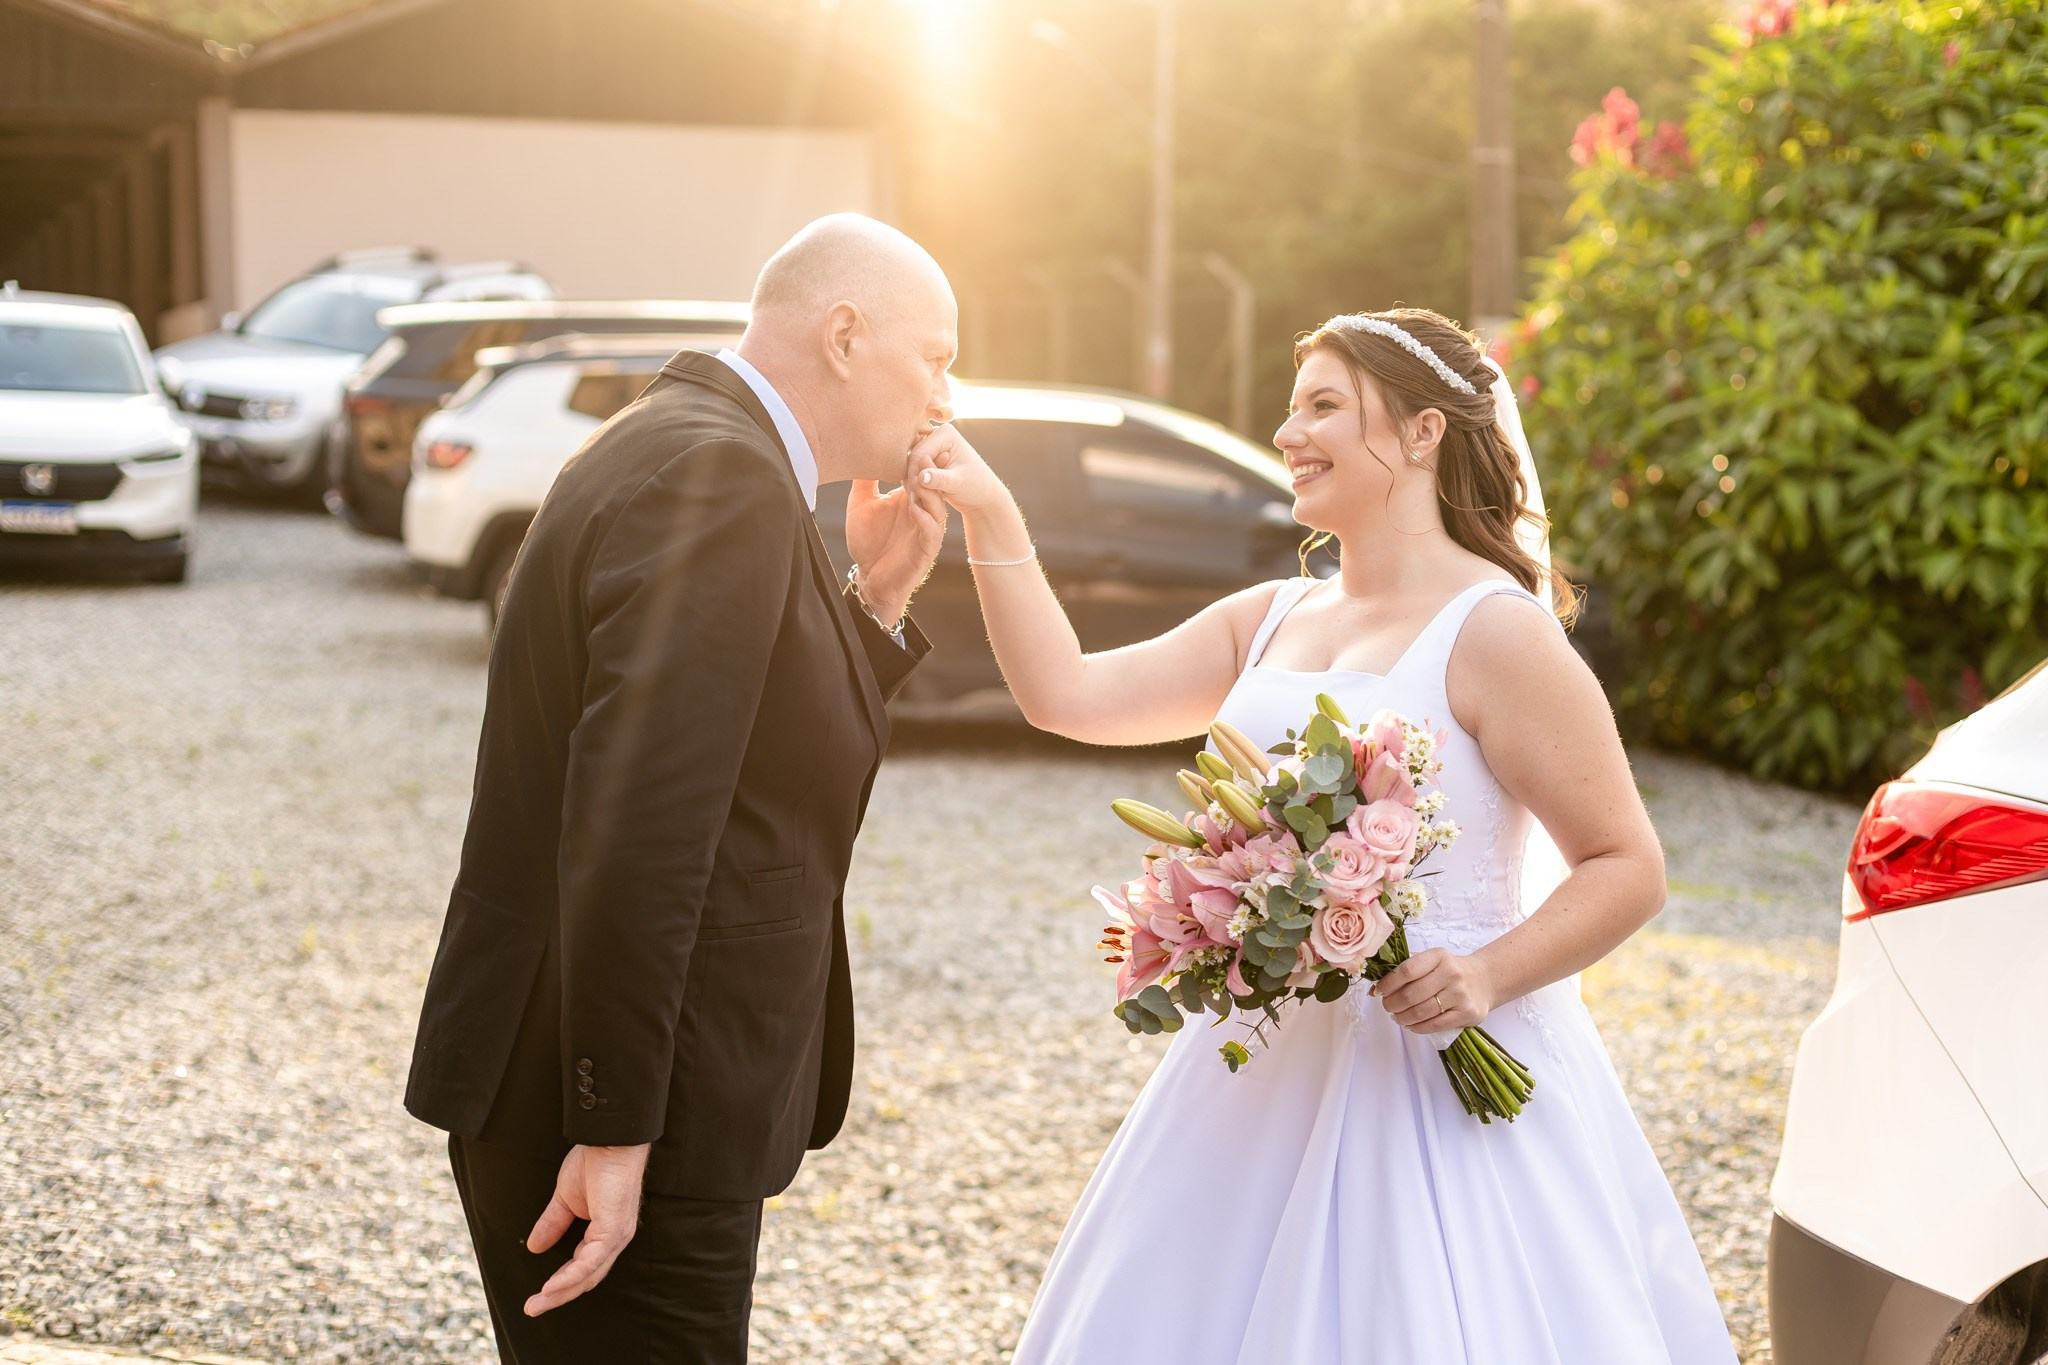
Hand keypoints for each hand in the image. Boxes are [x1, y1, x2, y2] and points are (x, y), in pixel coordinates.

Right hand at [522, 1142, 650, 1315]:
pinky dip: (570, 1276)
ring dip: (560, 1292)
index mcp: (604, 1234)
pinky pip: (591, 1261)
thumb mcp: (565, 1200)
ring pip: (588, 1275)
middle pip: (586, 1278)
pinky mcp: (613, 1229)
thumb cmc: (594, 1163)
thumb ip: (553, 1223)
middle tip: (531, 1309)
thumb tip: (535, 1247)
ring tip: (536, 1304)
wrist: (609, 1140)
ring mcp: (616, 1236)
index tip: (537, 1296)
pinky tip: (552, 1287)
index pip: (582, 1268)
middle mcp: (613, 1240)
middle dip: (557, 1296)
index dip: (560, 1283)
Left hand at [844, 463, 947, 625]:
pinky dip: (925, 519)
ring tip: (918, 478)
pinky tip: (914, 508)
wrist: (870, 578)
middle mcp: (922, 511)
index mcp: (910, 499)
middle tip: (920, 452)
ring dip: (928, 492)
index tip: (911, 439)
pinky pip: (931, 531)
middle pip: (932, 486)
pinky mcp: (926, 550)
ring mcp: (926, 530)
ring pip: (936, 506)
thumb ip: (864, 481)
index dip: (917, 458)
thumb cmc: (867, 542)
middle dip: (927, 471)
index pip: (919, 474)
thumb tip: (860, 451)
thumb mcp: (860, 505)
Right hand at [905, 425, 1009, 518]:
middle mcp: (936, 435)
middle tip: (922, 500)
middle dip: (915, 480)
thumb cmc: (977, 487)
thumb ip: (939, 479)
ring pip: (911, 467)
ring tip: (928, 499)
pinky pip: (914, 472)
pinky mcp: (929, 458)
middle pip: (912, 459)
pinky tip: (928, 497)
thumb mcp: (959, 483)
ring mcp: (932, 446)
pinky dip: (918, 485)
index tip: (919, 496)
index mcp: (945, 433)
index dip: (915, 475)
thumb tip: (921, 477)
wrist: (983, 496)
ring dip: (916, 484)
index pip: (918, 454)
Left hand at [1370, 948, 1496, 1034]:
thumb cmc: (1450, 971)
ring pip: (1421, 1012)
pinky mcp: (1467, 1013)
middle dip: (1392, 1004)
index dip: (1388, 983)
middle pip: (1411, 995)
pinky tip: (1411, 1024)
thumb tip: (1373, 989)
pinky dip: (1417, 1027)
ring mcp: (1460, 995)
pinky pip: (1435, 1025)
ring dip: (1402, 1017)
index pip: (1406, 970)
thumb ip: (1404, 971)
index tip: (1379, 990)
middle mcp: (1451, 974)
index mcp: (1438, 956)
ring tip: (1397, 1017)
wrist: (1484, 980)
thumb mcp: (1430, 962)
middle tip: (1387, 1006)